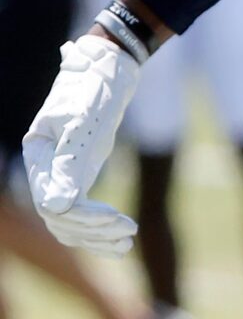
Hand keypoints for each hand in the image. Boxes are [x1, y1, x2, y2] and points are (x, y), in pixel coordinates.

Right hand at [22, 34, 141, 255]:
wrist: (103, 74)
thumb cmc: (92, 92)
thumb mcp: (82, 125)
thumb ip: (68, 164)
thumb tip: (57, 206)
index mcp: (38, 156)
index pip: (53, 202)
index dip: (84, 216)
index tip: (118, 218)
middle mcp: (44, 170)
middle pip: (59, 218)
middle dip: (93, 230)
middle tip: (129, 232)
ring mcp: (59, 175)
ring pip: (67, 222)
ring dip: (95, 237)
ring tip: (127, 243)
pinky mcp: (76, 177)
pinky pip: (79, 215)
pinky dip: (97, 231)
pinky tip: (121, 242)